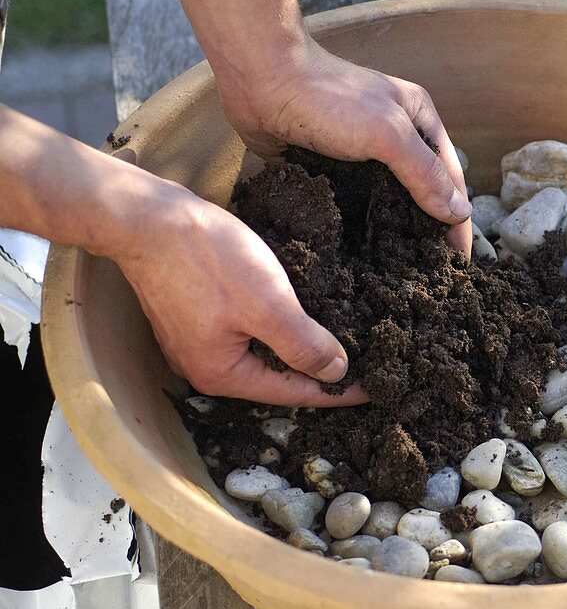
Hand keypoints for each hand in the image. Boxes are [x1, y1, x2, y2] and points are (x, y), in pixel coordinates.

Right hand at [113, 183, 367, 406]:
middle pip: (278, 377)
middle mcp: (207, 367)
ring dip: (300, 346)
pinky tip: (301, 313)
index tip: (376, 389)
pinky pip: (249, 329)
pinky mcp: (196, 313)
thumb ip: (304, 345)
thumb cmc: (205, 259)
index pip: (296, 392)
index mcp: (223, 375)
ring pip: (264, 351)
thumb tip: (335, 374)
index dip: (340, 391)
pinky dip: (278, 325)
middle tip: (365, 367)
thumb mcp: (268, 305)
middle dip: (321, 371)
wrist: (147, 216)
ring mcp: (197, 340)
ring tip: (341, 341)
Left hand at [218, 39, 472, 254]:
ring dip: (397, 231)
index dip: (457, 220)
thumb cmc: (330, 99)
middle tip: (432, 276)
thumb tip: (459, 213)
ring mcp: (363, 153)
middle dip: (430, 229)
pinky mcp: (331, 167)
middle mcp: (396, 137)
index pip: (450, 179)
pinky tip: (363, 252)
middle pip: (423, 191)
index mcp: (420, 121)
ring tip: (401, 272)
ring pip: (389, 199)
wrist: (262, 79)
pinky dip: (362, 225)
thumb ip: (425, 174)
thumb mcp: (389, 134)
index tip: (458, 263)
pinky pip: (356, 202)